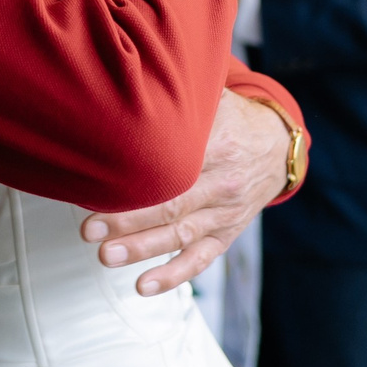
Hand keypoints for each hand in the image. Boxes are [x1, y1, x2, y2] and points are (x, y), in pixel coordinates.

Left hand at [81, 91, 286, 295]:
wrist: (276, 147)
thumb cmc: (230, 119)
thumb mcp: (213, 101)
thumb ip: (182, 98)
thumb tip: (133, 80)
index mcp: (219, 144)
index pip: (174, 165)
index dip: (137, 178)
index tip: (98, 183)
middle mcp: (223, 182)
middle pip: (172, 204)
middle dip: (128, 220)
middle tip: (89, 229)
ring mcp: (225, 213)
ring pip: (181, 235)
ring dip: (142, 249)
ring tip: (106, 256)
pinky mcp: (226, 234)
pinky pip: (200, 260)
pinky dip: (173, 275)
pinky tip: (143, 286)